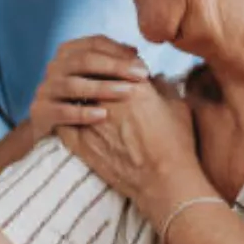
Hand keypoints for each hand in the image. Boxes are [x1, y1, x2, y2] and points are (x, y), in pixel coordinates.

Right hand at [28, 36, 149, 142]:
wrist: (55, 130)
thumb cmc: (85, 101)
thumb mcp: (101, 80)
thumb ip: (116, 64)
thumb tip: (134, 52)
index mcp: (69, 53)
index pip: (94, 43)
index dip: (119, 51)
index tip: (143, 66)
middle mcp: (55, 67)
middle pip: (84, 60)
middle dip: (115, 67)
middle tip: (141, 77)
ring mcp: (45, 88)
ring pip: (73, 84)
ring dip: (102, 88)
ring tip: (127, 93)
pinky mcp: (39, 111)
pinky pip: (61, 110)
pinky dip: (82, 113)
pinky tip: (103, 115)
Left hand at [57, 77, 197, 209]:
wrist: (164, 182)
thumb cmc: (177, 146)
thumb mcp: (179, 107)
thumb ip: (164, 86)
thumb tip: (157, 78)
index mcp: (133, 84)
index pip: (117, 62)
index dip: (118, 63)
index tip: (120, 69)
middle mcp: (108, 97)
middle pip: (93, 74)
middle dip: (96, 75)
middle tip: (98, 81)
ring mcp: (91, 119)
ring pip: (76, 96)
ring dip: (79, 93)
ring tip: (84, 98)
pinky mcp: (80, 142)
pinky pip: (64, 121)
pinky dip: (67, 116)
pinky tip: (70, 117)